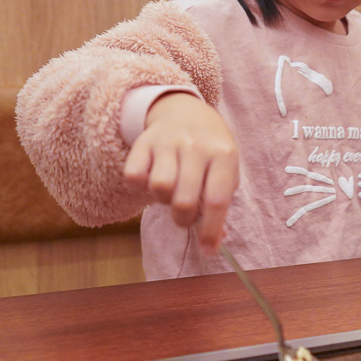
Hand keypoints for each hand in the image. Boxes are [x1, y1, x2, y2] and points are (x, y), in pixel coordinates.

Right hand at [124, 92, 238, 253]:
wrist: (185, 110)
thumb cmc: (210, 149)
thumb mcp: (226, 169)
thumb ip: (221, 202)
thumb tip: (215, 241)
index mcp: (224, 154)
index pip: (217, 200)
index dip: (211, 230)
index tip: (207, 250)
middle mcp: (196, 146)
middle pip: (184, 200)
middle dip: (183, 219)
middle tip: (185, 216)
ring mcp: (168, 142)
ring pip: (159, 188)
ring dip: (162, 201)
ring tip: (170, 192)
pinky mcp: (144, 141)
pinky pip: (133, 175)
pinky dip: (140, 186)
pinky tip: (152, 179)